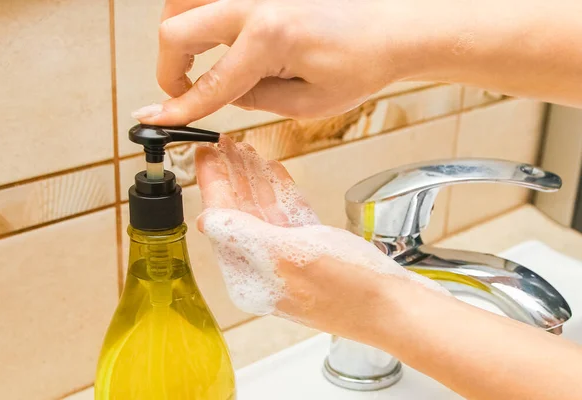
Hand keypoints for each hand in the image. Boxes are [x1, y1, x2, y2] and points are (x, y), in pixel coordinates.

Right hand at [132, 0, 399, 124]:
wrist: (391, 27)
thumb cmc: (364, 61)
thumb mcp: (308, 102)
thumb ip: (255, 98)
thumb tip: (225, 92)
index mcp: (269, 37)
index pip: (209, 83)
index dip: (178, 108)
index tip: (155, 119)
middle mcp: (254, 2)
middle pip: (176, 30)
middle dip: (168, 69)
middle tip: (178, 91)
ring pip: (184, 2)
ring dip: (179, 34)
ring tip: (193, 61)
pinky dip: (200, 15)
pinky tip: (213, 35)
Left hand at [194, 137, 445, 336]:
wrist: (397, 309)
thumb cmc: (350, 289)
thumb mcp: (291, 257)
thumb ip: (244, 236)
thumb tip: (205, 218)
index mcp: (249, 275)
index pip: (221, 220)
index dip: (212, 183)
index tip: (204, 152)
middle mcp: (264, 269)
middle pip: (239, 212)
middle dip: (232, 175)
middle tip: (224, 142)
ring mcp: (289, 260)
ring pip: (264, 212)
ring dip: (255, 179)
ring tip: (245, 149)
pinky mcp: (312, 253)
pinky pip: (288, 216)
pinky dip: (281, 192)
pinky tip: (274, 171)